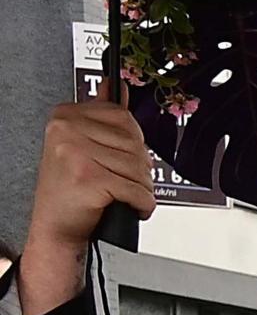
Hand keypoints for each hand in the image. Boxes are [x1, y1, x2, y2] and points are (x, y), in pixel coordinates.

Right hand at [18, 99, 154, 312]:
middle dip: (138, 169)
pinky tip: (124, 207)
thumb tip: (118, 87)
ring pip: (140, 168)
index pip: (124, 118)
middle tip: (118, 182)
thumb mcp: (82, 145)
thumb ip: (102, 117)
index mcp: (66, 115)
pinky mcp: (90, 178)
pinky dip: (141, 205)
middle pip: (135, 143)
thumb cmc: (72, 190)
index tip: (117, 158)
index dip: (131, 144)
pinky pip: (139, 190)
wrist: (56, 227)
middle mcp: (68, 129)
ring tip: (118, 195)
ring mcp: (77, 152)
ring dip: (139, 189)